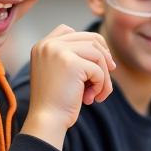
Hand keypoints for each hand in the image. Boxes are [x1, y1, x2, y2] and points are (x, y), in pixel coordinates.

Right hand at [20, 25, 115, 146]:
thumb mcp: (60, 73)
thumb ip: (73, 57)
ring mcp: (58, 51)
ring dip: (104, 75)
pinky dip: (101, 85)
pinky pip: (99, 69)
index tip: (98, 61)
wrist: (47, 120)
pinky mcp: (71, 63)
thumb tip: (105, 52)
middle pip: (89, 39)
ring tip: (97, 93)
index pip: (70, 30)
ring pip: (97, 53)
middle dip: (104, 57)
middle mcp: (48, 44)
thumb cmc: (55, 101)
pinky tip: (90, 98)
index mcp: (42, 45)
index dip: (89, 43)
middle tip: (108, 75)